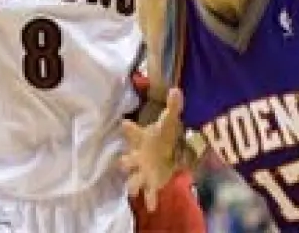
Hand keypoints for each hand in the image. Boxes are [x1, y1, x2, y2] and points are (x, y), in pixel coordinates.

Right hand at [119, 88, 183, 211]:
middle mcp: (137, 156)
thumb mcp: (170, 120)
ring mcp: (143, 170)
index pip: (132, 131)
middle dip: (125, 162)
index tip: (123, 123)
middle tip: (121, 163)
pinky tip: (152, 208)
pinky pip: (149, 192)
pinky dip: (151, 200)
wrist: (171, 149)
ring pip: (133, 179)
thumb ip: (174, 106)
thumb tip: (177, 89)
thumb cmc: (165, 134)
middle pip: (127, 160)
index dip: (128, 127)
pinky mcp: (151, 181)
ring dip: (133, 185)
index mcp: (141, 139)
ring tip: (132, 192)